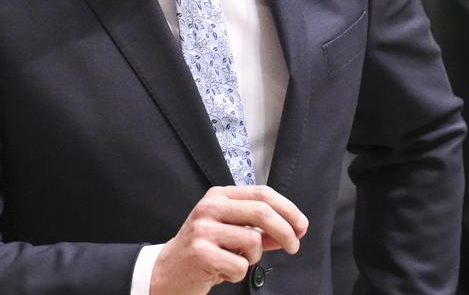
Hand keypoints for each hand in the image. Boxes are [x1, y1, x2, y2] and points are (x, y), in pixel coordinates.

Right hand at [150, 185, 307, 294]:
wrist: (167, 273)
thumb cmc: (203, 251)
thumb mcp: (231, 234)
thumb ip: (259, 230)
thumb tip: (292, 231)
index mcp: (219, 196)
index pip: (262, 193)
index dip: (288, 209)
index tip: (301, 226)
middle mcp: (209, 207)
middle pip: (262, 212)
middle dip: (286, 231)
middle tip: (294, 247)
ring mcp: (203, 229)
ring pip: (253, 241)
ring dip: (253, 258)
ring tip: (236, 262)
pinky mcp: (201, 253)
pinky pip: (240, 265)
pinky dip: (237, 274)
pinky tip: (221, 272)